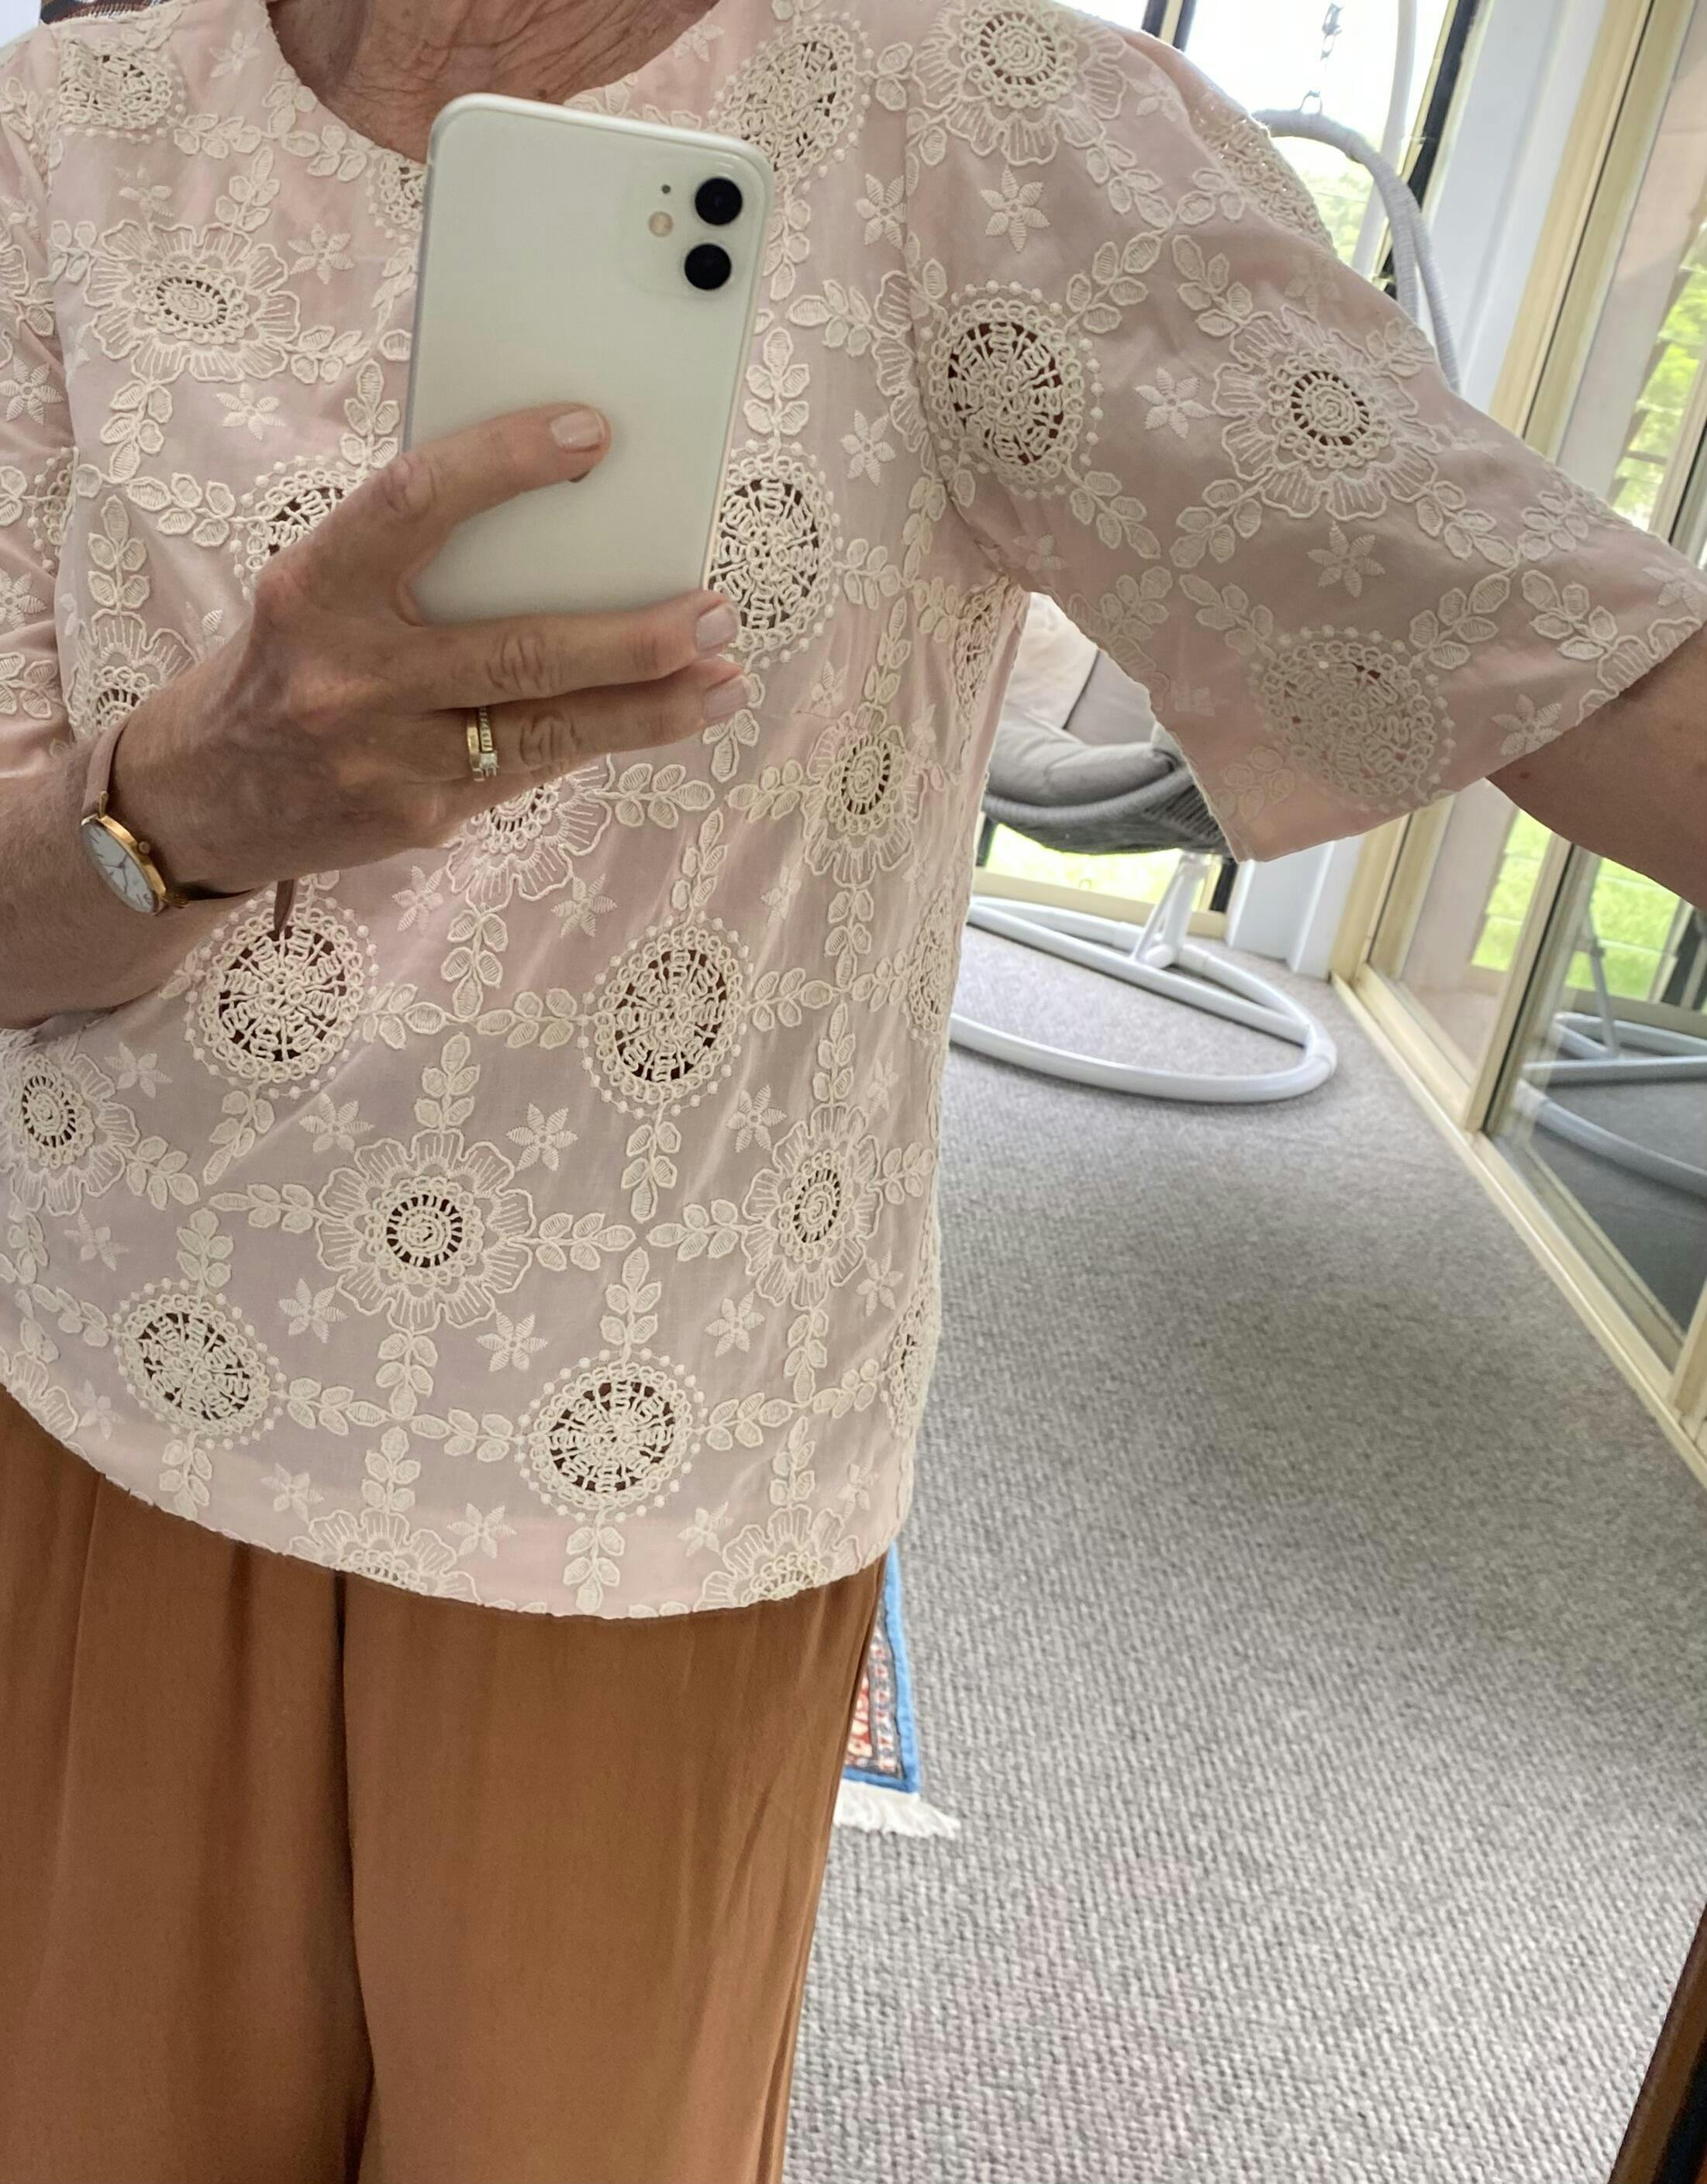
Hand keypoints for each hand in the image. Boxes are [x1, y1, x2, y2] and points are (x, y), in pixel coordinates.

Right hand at [114, 403, 745, 896]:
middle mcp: (348, 677)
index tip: (595, 435)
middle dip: (635, 636)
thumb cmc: (290, 663)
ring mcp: (386, 760)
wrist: (202, 798)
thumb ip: (419, 562)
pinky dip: (605, 739)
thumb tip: (571, 527)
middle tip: (715, 609)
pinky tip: (667, 715)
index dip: (506, 463)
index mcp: (314, 588)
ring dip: (652, 705)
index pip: (417, 502)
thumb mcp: (323, 591)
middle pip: (521, 650)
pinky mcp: (420, 820)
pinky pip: (532, 770)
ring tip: (724, 675)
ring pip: (551, 731)